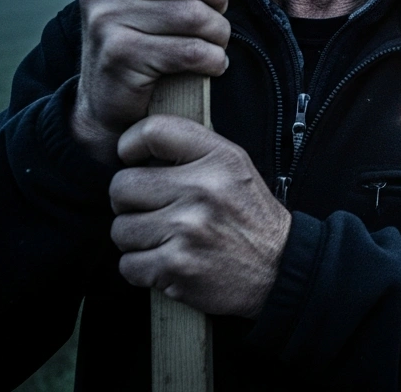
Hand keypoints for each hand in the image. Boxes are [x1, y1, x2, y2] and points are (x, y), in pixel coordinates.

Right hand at [72, 0, 230, 164]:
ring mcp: (105, 21)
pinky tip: (210, 65)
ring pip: (195, 14)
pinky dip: (214, 60)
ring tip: (213, 44)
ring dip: (219, 34)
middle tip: (218, 13)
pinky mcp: (120, 56)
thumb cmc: (147, 42)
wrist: (110, 106)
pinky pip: (191, 50)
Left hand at [109, 115, 290, 317]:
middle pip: (122, 186)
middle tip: (154, 211)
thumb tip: (134, 148)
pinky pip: (128, 264)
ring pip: (120, 229)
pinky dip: (143, 269)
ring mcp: (187, 229)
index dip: (130, 146)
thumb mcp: (236, 169)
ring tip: (167, 240)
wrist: (280, 269)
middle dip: (130, 203)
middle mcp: (203, 189)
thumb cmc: (250, 218)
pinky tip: (168, 264)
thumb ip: (192, 151)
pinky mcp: (176, 266)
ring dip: (138, 239)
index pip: (153, 131)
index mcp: (219, 158)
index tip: (134, 161)